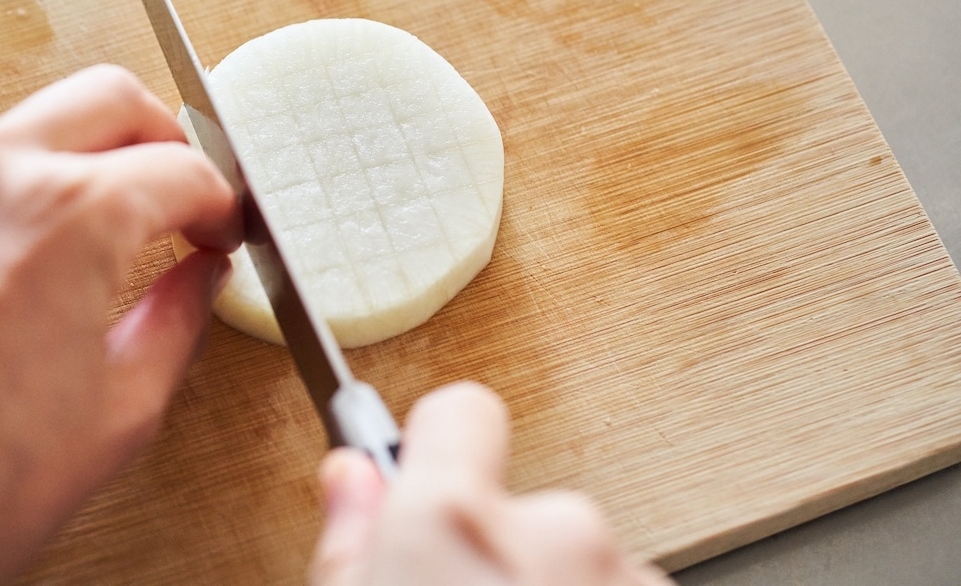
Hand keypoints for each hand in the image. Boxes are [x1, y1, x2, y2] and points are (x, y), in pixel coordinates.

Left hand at [0, 65, 240, 584]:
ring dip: (86, 157)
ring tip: (103, 229)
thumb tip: (200, 275)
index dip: (220, 204)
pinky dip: (15, 183)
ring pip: (38, 119)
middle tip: (178, 201)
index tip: (220, 232)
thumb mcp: (123, 406)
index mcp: (70, 216)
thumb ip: (179, 317)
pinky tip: (24, 249)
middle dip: (165, 142)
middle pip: (113, 99)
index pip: (182, 169)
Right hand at [311, 383, 671, 585]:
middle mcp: (559, 531)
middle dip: (505, 555)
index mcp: (456, 519)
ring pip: (584, 567)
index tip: (428, 487)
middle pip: (530, 506)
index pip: (461, 411)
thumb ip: (352, 543)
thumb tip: (353, 480)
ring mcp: (628, 577)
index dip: (440, 452)